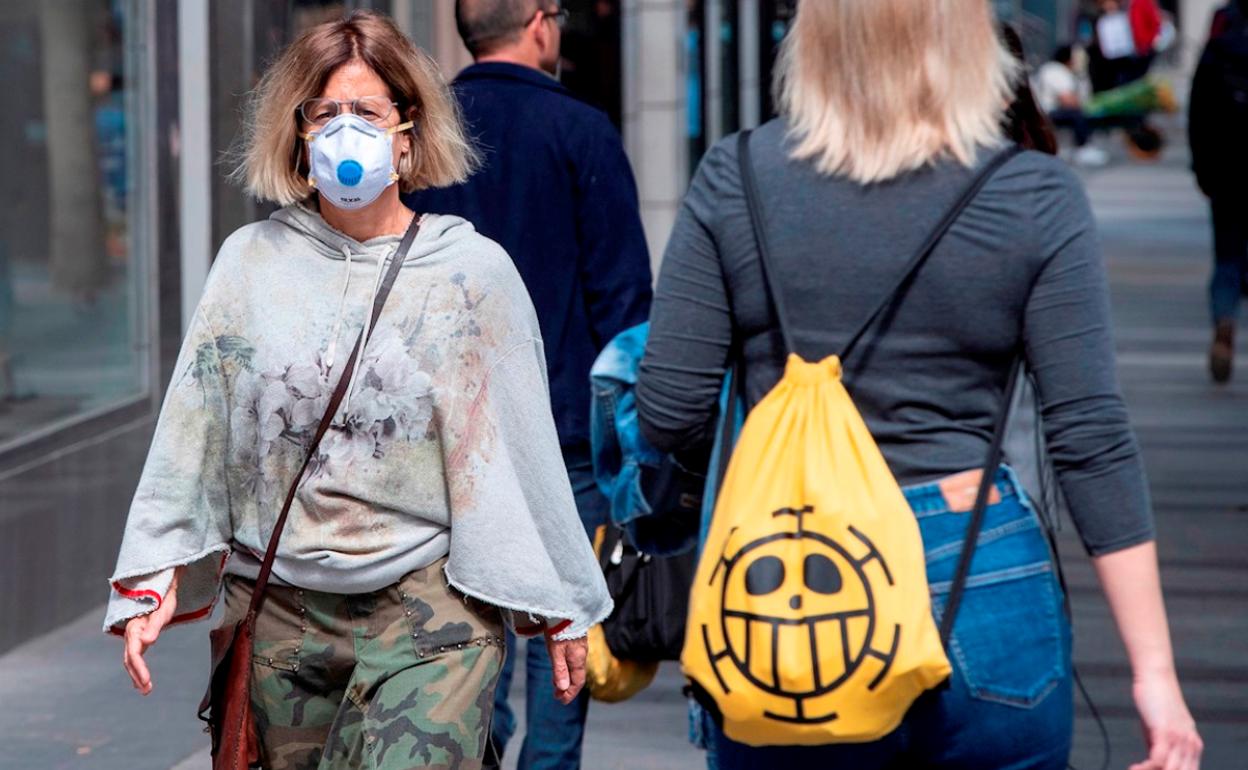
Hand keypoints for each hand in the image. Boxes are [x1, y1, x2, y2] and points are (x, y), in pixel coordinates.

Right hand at [122, 573, 179, 695]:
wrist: (161, 585)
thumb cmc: (164, 596)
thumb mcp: (163, 610)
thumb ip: (154, 625)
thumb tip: (148, 642)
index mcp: (135, 627)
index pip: (133, 653)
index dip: (139, 668)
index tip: (146, 681)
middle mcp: (131, 633)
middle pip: (130, 658)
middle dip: (137, 675)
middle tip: (146, 690)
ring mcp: (135, 635)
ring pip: (131, 659)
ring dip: (137, 674)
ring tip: (145, 690)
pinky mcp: (140, 636)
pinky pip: (135, 655)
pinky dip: (138, 668)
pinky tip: (142, 680)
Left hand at [545, 633, 586, 704]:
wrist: (564, 609)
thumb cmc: (559, 630)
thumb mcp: (556, 652)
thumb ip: (560, 670)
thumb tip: (563, 689)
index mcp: (578, 659)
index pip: (577, 682)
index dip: (570, 693)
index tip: (561, 701)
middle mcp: (581, 654)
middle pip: (577, 676)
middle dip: (567, 688)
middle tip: (557, 696)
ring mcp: (579, 647)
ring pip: (574, 667)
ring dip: (566, 678)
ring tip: (556, 685)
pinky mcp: (575, 640)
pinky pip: (573, 660)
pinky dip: (566, 668)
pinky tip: (560, 667)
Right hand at [1129, 669, 1202, 769]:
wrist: (1155, 674)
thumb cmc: (1156, 697)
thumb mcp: (1160, 726)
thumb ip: (1160, 744)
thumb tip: (1154, 762)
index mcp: (1193, 743)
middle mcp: (1190, 743)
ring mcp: (1179, 738)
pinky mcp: (1165, 732)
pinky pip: (1158, 760)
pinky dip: (1145, 768)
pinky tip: (1134, 767)